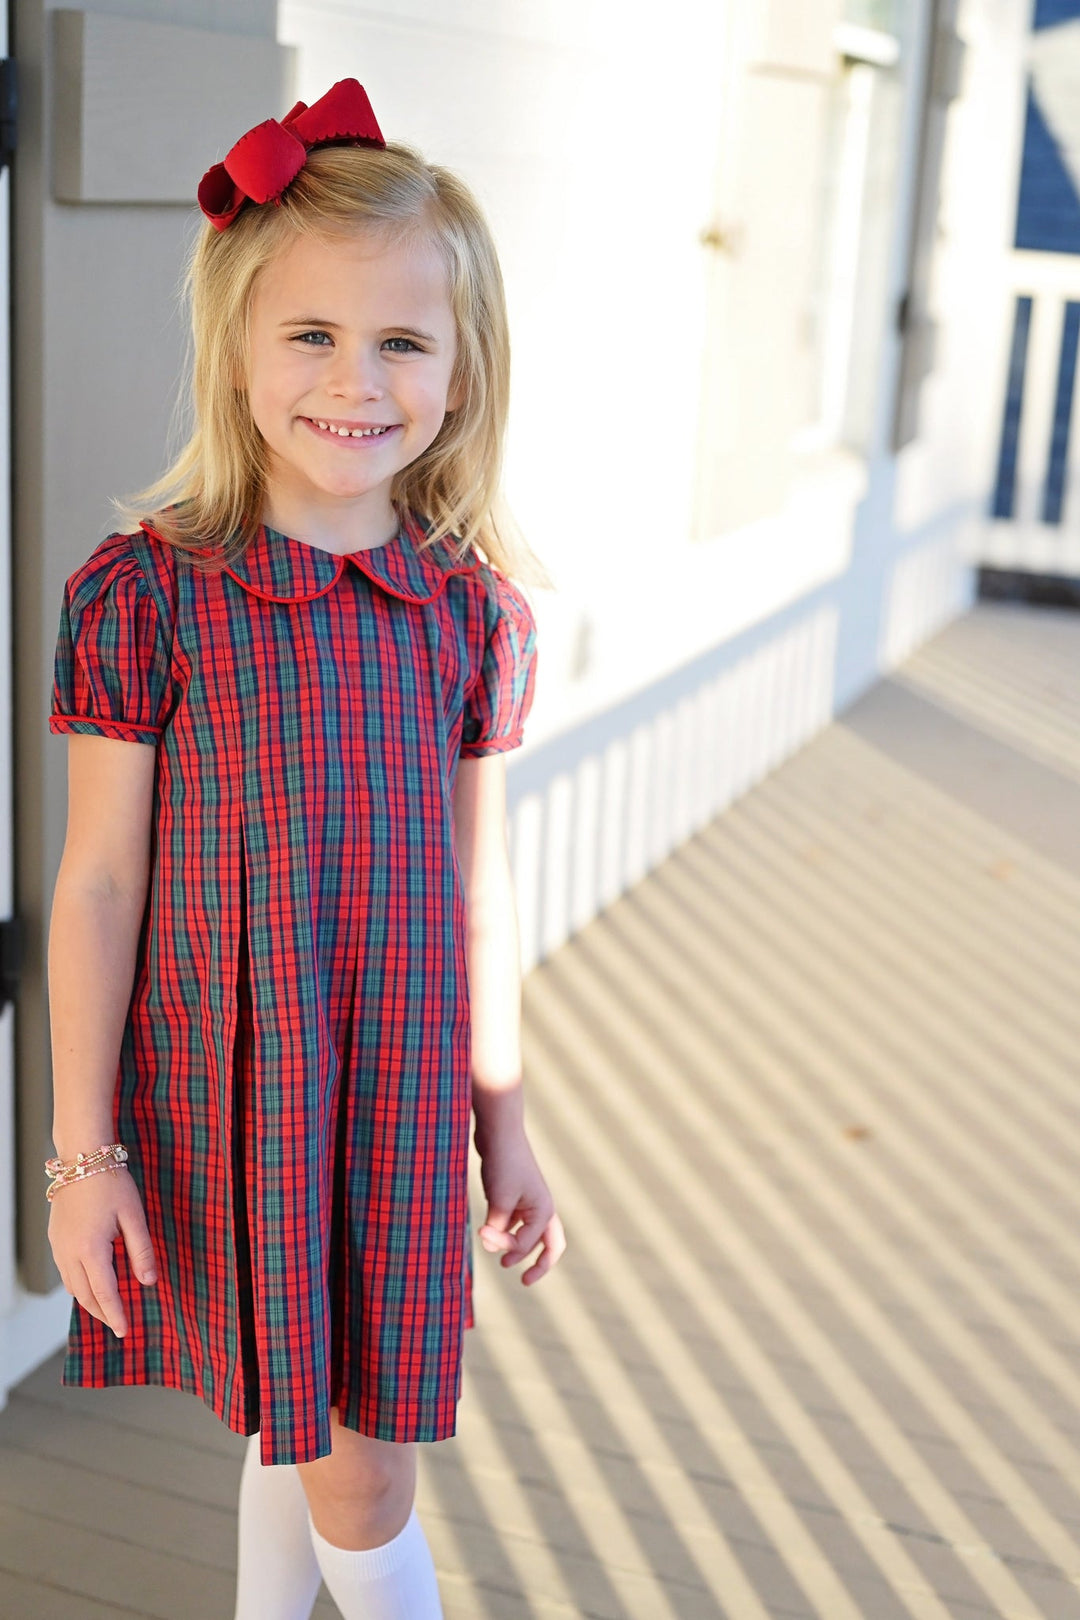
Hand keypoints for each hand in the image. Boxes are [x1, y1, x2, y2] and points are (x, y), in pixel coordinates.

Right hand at [47, 1168, 158, 1337]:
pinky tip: (91, 1282)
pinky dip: (78, 1284)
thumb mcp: (133, 1215)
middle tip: (119, 1324)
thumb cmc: (110, 1183)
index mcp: (90, 1249)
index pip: (104, 1293)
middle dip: (102, 1312)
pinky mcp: (55, 1238)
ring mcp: (58, 1246)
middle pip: (84, 1295)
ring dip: (88, 1300)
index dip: (116, 1315)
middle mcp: (69, 1252)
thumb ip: (141, 1250)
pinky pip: (65, 1271)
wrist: (82, 1158)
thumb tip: (148, 1281)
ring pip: (71, 1286)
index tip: (125, 1332)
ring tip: (107, 1308)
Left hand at [475, 1123, 565, 1286]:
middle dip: (540, 1265)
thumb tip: (490, 1247)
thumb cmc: (504, 1164)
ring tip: (507, 1261)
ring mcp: (529, 1201)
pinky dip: (507, 1231)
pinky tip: (492, 1231)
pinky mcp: (514, 1194)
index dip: (503, 1244)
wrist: (499, 1131)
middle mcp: (541, 1208)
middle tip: (525, 1282)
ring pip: (532, 1234)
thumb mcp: (500, 1200)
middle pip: (550, 1245)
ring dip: (519, 1247)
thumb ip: (497, 1229)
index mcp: (544, 1210)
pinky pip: (516, 1221)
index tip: (483, 1233)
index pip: (526, 1243)